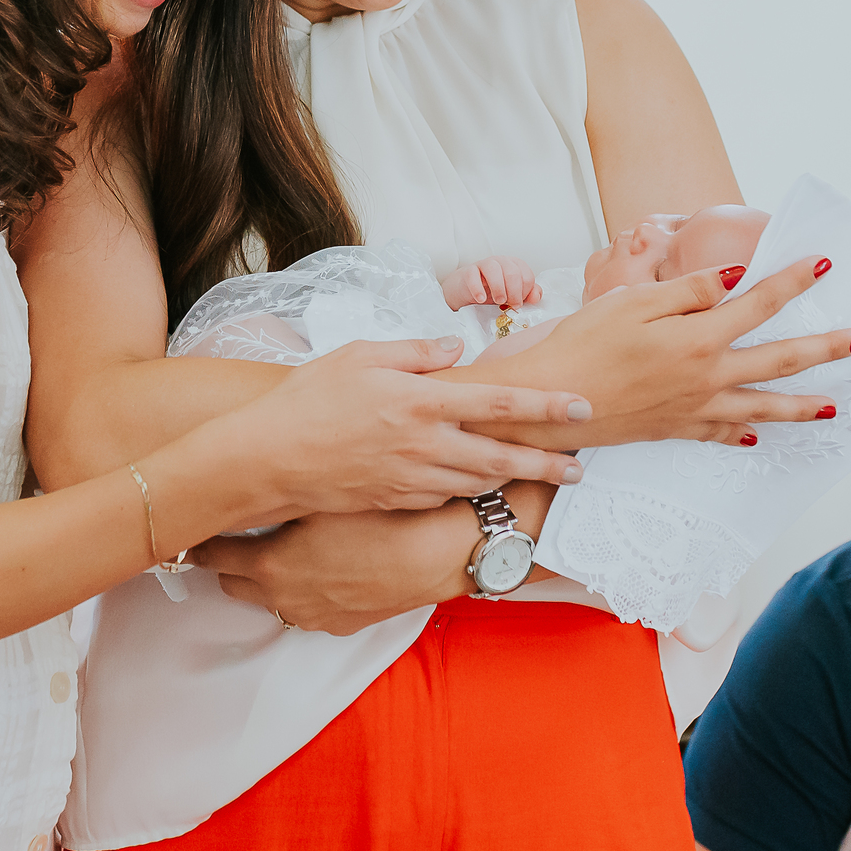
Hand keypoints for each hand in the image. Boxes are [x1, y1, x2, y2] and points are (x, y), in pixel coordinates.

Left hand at [191, 502, 478, 634]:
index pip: (211, 556)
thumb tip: (247, 484)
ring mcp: (313, 616)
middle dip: (230, 560)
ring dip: (268, 576)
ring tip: (286, 544)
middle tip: (239, 530)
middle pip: (232, 583)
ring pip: (269, 598)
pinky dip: (303, 588)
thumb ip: (278, 493)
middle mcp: (285, 598)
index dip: (200, 539)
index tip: (197, 526)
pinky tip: (324, 562)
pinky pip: (306, 607)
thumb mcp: (321, 494)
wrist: (439, 552)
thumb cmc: (382, 516)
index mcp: (271, 565)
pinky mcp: (342, 624)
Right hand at [228, 337, 590, 516]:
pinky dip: (470, 490)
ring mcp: (412, 479)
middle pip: (502, 455)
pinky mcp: (396, 501)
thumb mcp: (359, 355)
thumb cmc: (308, 398)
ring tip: (547, 477)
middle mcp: (425, 444)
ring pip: (479, 482)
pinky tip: (481, 484)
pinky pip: (445, 496)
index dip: (547, 406)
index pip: (499, 404)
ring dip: (517, 480)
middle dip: (548, 462)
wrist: (268, 458)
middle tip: (582, 467)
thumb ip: (413, 351)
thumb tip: (453, 348)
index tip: (582, 407)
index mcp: (421, 401)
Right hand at [441, 256, 541, 310]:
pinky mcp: (468, 271)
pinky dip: (478, 288)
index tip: (519, 303)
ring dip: (498, 287)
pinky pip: (473, 275)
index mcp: (514, 266)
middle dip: (514, 291)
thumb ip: (528, 295)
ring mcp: (483, 264)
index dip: (525, 291)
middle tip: (510, 305)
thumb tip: (536, 297)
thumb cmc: (491, 292)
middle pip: (512, 271)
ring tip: (498, 301)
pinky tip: (481, 299)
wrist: (466, 292)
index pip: (526, 275)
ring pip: (494, 268)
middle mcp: (500, 261)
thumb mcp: (512, 295)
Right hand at [476, 257, 850, 449]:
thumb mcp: (631, 301)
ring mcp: (693, 407)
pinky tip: (755, 433)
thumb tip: (735, 276)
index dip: (792, 281)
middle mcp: (705, 376)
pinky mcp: (674, 428)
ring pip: (762, 406)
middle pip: (778, 360)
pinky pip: (722, 431)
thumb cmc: (581, 345)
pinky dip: (744, 431)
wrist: (547, 404)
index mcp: (697, 337)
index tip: (823, 266)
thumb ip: (688, 289)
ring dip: (803, 406)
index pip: (758, 303)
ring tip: (833, 408)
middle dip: (824, 348)